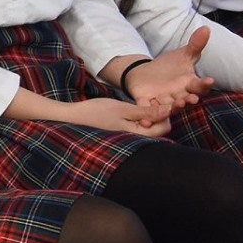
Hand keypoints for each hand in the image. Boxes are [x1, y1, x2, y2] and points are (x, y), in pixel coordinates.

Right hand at [58, 97, 172, 137]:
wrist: (72, 118)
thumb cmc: (95, 112)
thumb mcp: (123, 108)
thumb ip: (147, 111)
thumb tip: (169, 110)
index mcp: (137, 136)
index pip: (164, 128)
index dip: (164, 113)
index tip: (155, 101)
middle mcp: (136, 140)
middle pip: (159, 129)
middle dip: (157, 115)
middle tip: (146, 102)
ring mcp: (129, 138)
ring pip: (149, 128)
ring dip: (148, 116)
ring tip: (136, 106)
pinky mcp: (124, 134)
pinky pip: (139, 128)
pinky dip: (139, 119)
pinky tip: (130, 112)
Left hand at [121, 31, 212, 111]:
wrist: (146, 73)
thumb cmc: (169, 67)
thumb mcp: (182, 55)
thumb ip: (194, 45)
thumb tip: (205, 29)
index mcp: (188, 84)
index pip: (199, 86)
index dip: (204, 84)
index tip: (210, 80)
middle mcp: (178, 95)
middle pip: (186, 99)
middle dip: (189, 100)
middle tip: (191, 99)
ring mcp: (163, 101)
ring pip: (169, 107)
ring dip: (172, 108)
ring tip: (176, 105)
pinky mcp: (147, 103)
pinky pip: (148, 111)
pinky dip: (148, 116)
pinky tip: (147, 120)